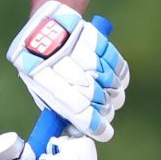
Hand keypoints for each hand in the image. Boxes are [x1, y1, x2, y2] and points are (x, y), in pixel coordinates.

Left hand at [6, 0, 128, 139]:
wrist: (43, 26)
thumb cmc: (42, 66)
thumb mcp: (40, 88)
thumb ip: (58, 108)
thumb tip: (79, 131)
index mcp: (41, 79)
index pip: (75, 108)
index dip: (93, 123)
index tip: (104, 133)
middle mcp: (59, 62)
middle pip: (94, 95)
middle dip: (106, 110)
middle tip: (107, 114)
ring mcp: (77, 47)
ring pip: (108, 79)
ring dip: (115, 93)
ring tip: (113, 97)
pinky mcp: (91, 35)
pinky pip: (114, 59)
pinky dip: (120, 74)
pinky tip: (118, 80)